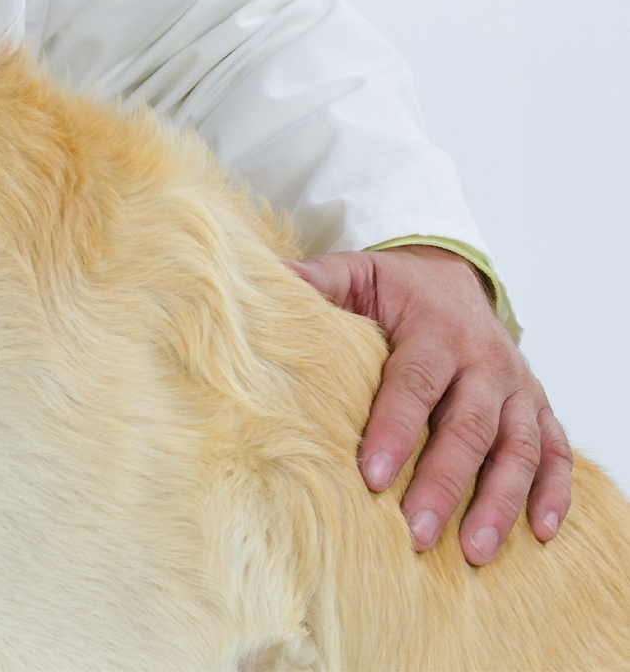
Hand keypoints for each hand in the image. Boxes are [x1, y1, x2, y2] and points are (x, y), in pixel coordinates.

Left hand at [290, 246, 571, 564]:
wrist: (453, 277)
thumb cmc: (395, 288)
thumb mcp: (355, 273)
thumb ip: (316, 281)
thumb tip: (268, 283)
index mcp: (436, 330)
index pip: (415, 383)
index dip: (395, 429)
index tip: (372, 475)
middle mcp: (485, 360)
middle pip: (468, 427)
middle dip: (443, 483)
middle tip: (414, 532)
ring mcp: (517, 388)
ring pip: (518, 448)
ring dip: (499, 501)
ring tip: (472, 550)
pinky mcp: (538, 408)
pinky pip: (555, 452)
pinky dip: (554, 491)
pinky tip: (540, 532)